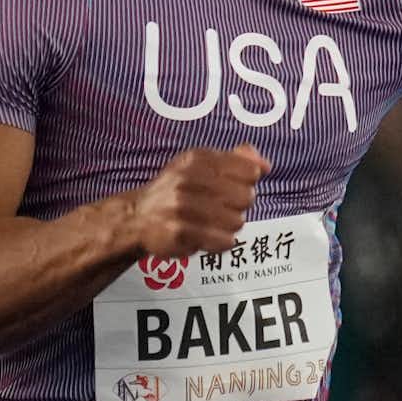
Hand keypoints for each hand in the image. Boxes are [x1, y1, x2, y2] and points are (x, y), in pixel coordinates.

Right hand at [124, 144, 269, 258]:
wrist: (136, 217)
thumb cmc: (175, 190)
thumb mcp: (200, 165)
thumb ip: (236, 160)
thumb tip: (265, 165)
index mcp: (198, 159)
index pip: (250, 172)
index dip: (246, 184)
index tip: (231, 188)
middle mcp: (190, 179)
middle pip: (247, 198)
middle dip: (237, 207)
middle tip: (218, 209)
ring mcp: (184, 207)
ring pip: (237, 222)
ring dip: (228, 227)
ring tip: (209, 223)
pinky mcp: (181, 233)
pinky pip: (224, 241)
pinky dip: (220, 242)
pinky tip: (205, 236)